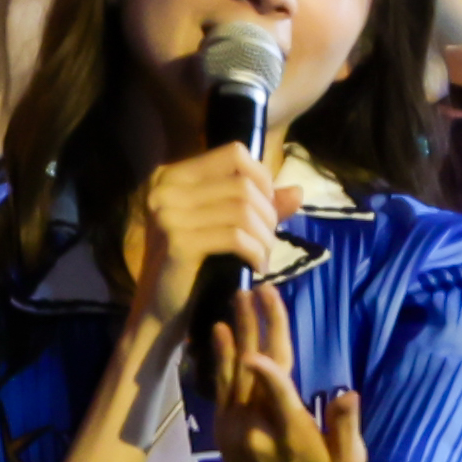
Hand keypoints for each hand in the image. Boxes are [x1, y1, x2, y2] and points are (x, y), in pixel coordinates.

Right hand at [126, 146, 298, 333]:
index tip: (268, 208)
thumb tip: (298, 191)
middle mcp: (165, 188)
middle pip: (243, 183)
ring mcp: (168, 213)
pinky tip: (256, 267)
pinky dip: (256, 252)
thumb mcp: (226, 228)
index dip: (262, 178)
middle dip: (269, 214)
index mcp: (172, 176)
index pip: (233, 153)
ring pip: (243, 209)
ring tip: (264, 256)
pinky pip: (236, 237)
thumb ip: (260, 206)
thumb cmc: (196, 266)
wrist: (163, 309)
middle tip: (268, 240)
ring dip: (265, 236)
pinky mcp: (178, 241)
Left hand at [205, 281, 368, 461]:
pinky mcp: (224, 432)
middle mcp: (257, 431)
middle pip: (253, 371)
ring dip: (236, 334)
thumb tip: (347, 393)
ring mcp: (235, 430)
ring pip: (232, 374)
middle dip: (254, 329)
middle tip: (254, 292)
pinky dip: (220, 358)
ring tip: (236, 300)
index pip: (277, 397)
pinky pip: (221, 388)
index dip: (268, 371)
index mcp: (292, 437)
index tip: (259, 345)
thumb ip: (346, 427)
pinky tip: (220, 333)